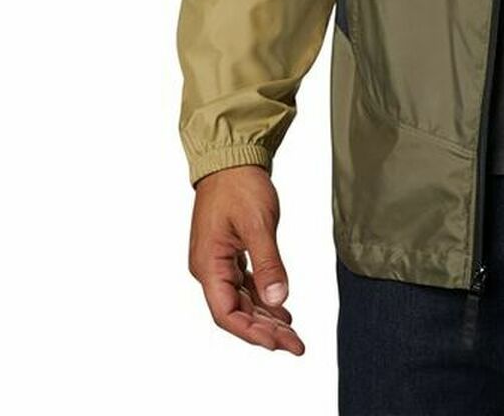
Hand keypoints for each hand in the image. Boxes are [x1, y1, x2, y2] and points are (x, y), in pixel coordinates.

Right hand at [187, 164, 304, 353]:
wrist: (231, 159)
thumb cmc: (239, 185)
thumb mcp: (258, 223)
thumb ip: (268, 263)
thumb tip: (278, 300)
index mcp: (208, 265)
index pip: (227, 314)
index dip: (253, 333)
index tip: (280, 343)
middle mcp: (209, 269)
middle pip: (235, 312)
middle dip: (265, 332)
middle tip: (296, 344)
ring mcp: (218, 261)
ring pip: (241, 301)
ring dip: (265, 318)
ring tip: (292, 333)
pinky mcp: (228, 253)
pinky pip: (245, 284)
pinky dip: (263, 298)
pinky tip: (280, 309)